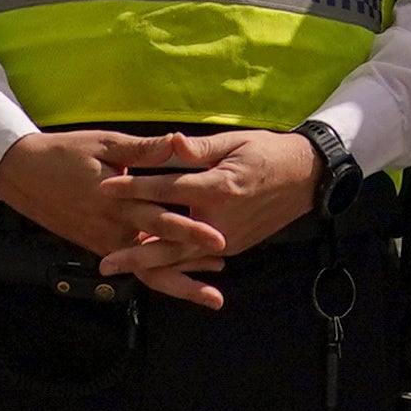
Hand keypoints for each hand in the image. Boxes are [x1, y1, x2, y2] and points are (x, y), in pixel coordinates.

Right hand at [0, 132, 233, 302]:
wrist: (22, 172)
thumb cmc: (65, 152)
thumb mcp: (106, 144)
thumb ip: (144, 149)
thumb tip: (178, 141)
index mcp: (117, 201)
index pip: (160, 222)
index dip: (190, 233)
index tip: (219, 242)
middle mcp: (111, 228)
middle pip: (154, 262)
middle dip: (188, 278)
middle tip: (217, 297)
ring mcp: (102, 241)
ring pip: (143, 271)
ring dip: (175, 282)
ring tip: (208, 294)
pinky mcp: (96, 244)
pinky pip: (130, 264)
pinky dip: (155, 271)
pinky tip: (179, 273)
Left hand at [96, 128, 325, 296]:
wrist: (306, 178)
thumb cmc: (268, 153)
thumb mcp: (235, 143)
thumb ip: (199, 148)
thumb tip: (169, 141)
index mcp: (218, 188)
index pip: (167, 190)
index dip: (134, 190)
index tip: (105, 190)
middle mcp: (220, 220)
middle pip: (169, 240)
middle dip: (134, 251)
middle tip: (104, 261)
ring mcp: (228, 239)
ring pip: (181, 258)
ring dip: (149, 265)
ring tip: (120, 269)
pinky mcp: (234, 247)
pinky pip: (198, 259)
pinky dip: (174, 266)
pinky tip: (152, 269)